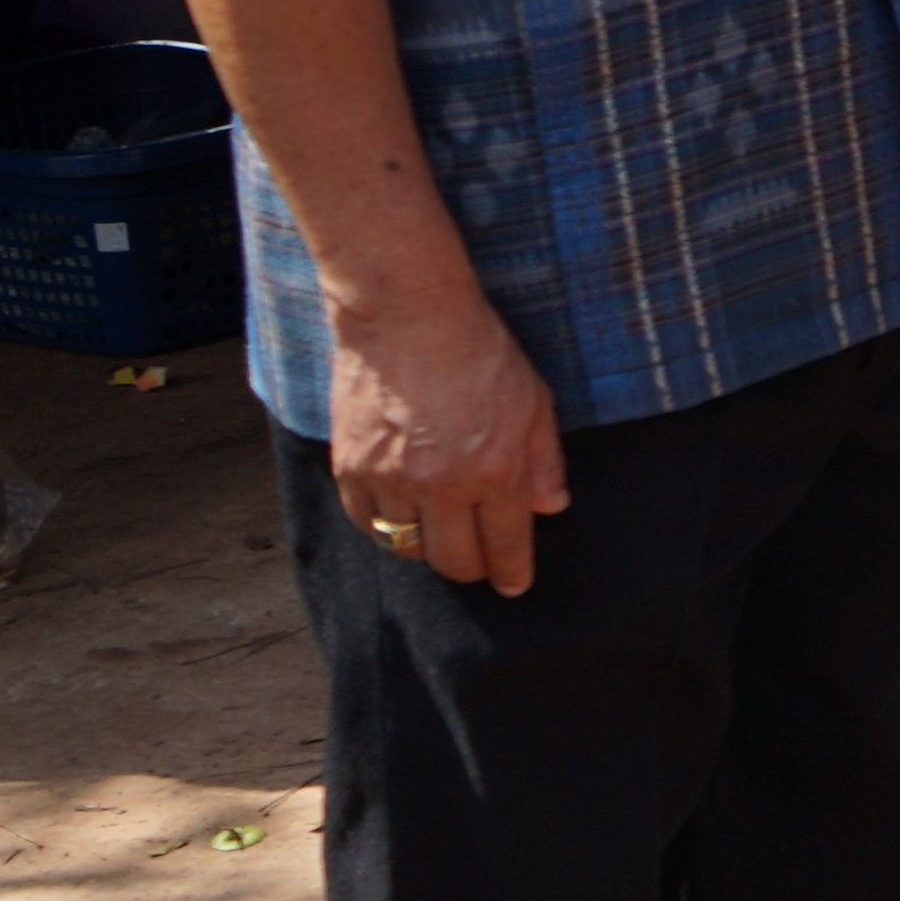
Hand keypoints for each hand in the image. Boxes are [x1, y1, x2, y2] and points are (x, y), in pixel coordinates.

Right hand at [321, 280, 565, 592]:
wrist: (406, 316)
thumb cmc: (478, 352)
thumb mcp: (534, 401)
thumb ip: (543, 461)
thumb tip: (550, 508)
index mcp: (493, 470)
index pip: (504, 544)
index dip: (510, 572)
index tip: (513, 585)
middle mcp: (440, 485)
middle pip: (452, 560)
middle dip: (471, 567)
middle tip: (479, 562)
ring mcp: (390, 479)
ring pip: (405, 547)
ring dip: (426, 547)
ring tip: (440, 533)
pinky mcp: (349, 468)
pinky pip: (365, 522)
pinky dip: (383, 526)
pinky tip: (399, 514)